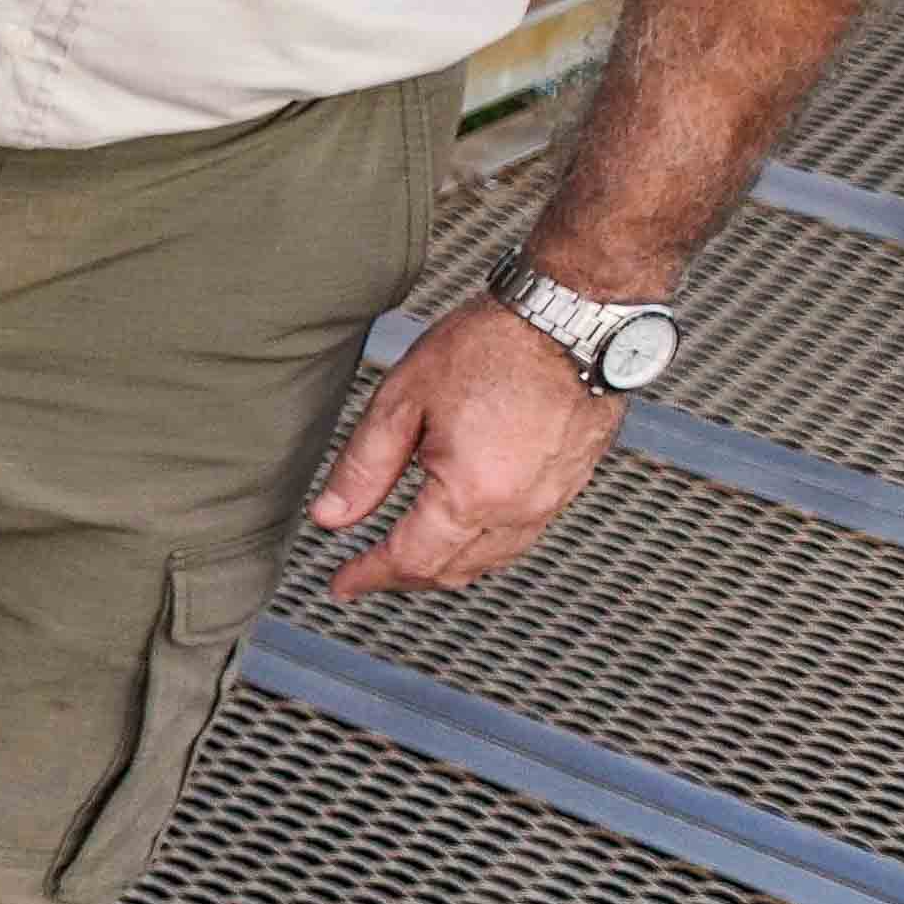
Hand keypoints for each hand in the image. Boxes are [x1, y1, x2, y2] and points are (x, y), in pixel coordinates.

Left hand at [308, 305, 617, 592]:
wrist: (571, 319)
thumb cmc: (493, 346)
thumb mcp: (404, 400)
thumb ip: (364, 467)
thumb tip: (332, 515)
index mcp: (472, 494)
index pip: (410, 560)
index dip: (369, 576)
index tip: (343, 584)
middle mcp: (518, 509)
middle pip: (452, 571)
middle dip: (404, 577)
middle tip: (367, 572)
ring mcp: (551, 500)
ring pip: (490, 560)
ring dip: (446, 566)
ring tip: (409, 557)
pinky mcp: (570, 484)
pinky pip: (521, 536)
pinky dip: (484, 546)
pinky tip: (464, 530)